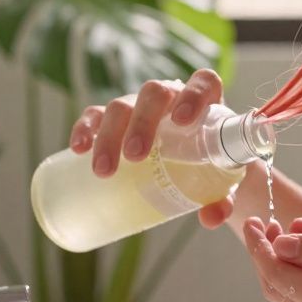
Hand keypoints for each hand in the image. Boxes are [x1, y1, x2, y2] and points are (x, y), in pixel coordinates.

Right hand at [68, 68, 234, 227]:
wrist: (194, 163)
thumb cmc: (212, 166)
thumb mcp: (222, 183)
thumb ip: (223, 199)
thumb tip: (211, 217)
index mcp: (206, 103)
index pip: (203, 83)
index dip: (194, 96)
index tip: (183, 121)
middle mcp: (171, 98)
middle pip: (154, 93)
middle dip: (142, 122)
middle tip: (135, 156)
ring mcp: (140, 106)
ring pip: (122, 106)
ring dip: (110, 134)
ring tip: (105, 171)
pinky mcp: (116, 120)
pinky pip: (96, 115)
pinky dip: (85, 128)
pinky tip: (78, 149)